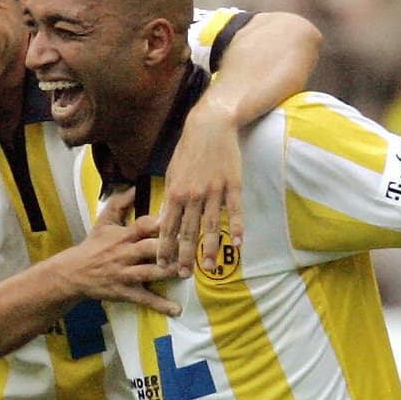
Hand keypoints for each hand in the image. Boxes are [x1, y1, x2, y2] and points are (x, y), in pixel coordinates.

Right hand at [67, 188, 181, 315]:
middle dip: (169, 248)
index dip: (158, 223)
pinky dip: (161, 305)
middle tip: (191, 246)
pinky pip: (145, 299)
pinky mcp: (125, 292)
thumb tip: (135, 185)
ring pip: (150, 272)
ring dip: (169, 273)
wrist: (75, 272)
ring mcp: (126, 274)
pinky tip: (177, 310)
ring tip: (188, 273)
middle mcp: (125, 254)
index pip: (142, 226)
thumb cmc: (94, 244)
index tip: (176, 218)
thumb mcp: (104, 221)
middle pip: (149, 249)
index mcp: (123, 235)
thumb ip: (120, 202)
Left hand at [159, 97, 243, 276]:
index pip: (168, 227)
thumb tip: (163, 221)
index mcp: (176, 192)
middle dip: (184, 255)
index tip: (162, 265)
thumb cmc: (189, 149)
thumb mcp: (173, 173)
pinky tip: (237, 245)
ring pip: (211, 226)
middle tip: (183, 275)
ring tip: (208, 268)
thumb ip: (170, 199)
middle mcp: (193, 195)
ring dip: (209, 249)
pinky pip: (235, 211)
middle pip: (188, 231)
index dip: (165, 248)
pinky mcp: (232, 185)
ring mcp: (214, 191)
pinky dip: (236, 228)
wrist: (210, 124)